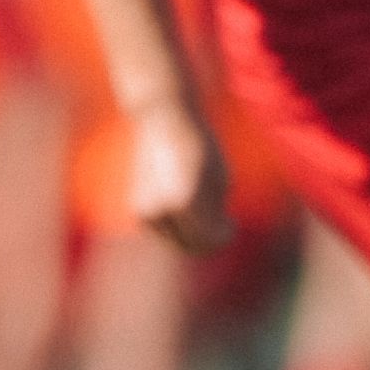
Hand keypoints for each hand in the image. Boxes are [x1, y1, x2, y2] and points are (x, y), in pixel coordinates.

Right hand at [128, 105, 232, 253]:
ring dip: (192, 231)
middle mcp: (159, 211)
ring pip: (178, 241)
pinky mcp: (138, 211)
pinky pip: (166, 231)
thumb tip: (213, 239)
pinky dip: (178, 225)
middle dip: (208, 239)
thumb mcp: (221, 182)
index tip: (231, 221)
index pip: (210, 240)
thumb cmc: (200, 149)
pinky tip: (184, 202)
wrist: (165, 122)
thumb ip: (216, 215)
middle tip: (221, 221)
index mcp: (184, 203)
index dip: (225, 235)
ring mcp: (145, 213)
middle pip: (192, 246)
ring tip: (202, 204)